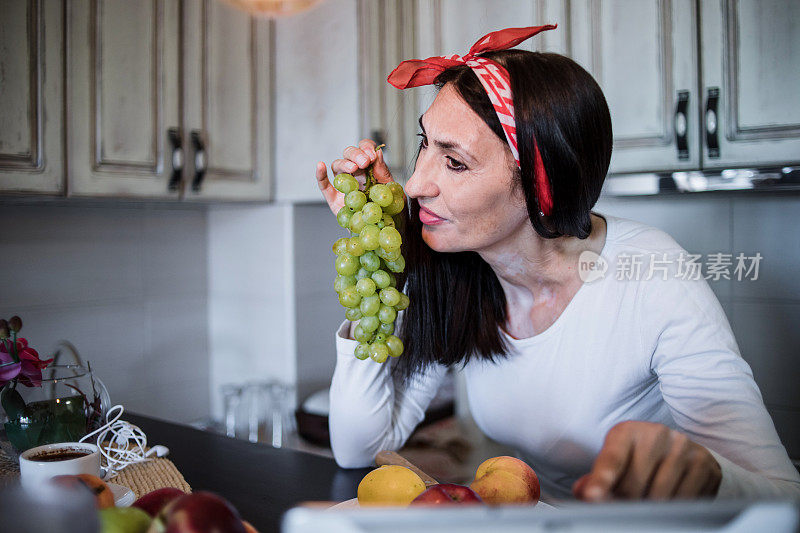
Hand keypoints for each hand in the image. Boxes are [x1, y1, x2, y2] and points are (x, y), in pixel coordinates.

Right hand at [315, 139, 392, 215]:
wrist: (381, 228)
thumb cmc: (387, 209)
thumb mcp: (390, 189)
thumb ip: (383, 171)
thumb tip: (378, 152)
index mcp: (369, 168)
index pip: (364, 149)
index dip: (366, 148)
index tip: (372, 156)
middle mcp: (355, 173)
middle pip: (349, 154)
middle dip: (356, 154)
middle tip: (365, 162)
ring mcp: (343, 185)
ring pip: (337, 165)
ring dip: (344, 163)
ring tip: (354, 168)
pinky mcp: (334, 198)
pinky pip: (324, 185)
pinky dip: (320, 175)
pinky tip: (320, 166)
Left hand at [573, 421, 720, 500]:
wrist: (676, 447)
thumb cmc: (638, 457)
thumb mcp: (615, 461)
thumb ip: (598, 478)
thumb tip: (584, 493)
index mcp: (627, 431)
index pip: (612, 459)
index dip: (601, 480)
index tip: (592, 496)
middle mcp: (657, 434)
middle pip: (634, 485)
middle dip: (626, 502)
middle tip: (623, 506)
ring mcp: (683, 447)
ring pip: (660, 496)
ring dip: (651, 508)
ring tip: (646, 502)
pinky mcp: (704, 464)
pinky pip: (685, 500)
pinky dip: (674, 508)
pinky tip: (669, 501)